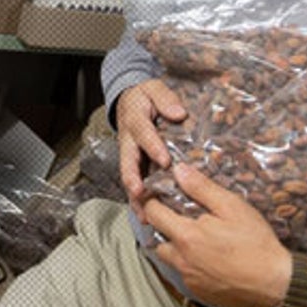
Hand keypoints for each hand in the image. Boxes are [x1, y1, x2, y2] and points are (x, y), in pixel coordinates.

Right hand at [115, 80, 187, 218]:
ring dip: (135, 198)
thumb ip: (165, 98)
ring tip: (144, 215)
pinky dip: (138, 202)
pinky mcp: (134, 166)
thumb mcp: (154, 88)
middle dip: (133, 179)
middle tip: (140, 193)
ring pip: (129, 178)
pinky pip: (134, 184)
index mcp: (135, 121)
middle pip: (127, 162)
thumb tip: (178, 113)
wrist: (130, 101)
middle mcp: (129, 142)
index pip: (143, 134)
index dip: (152, 147)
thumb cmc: (145, 97)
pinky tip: (146, 217)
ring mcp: (130, 156)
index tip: (165, 159)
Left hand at [145, 162, 291, 306]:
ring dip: (177, 249)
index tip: (160, 197)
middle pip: (158, 240)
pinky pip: (186, 276)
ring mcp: (190, 280)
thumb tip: (179, 171)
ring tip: (197, 240)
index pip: (153, 214)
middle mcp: (183, 261)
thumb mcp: (232, 207)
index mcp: (187, 236)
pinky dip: (191, 266)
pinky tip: (210, 259)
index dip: (153, 202)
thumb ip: (202, 188)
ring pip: (171, 260)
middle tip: (182, 219)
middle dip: (165, 228)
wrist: (276, 282)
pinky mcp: (200, 293)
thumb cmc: (257, 244)